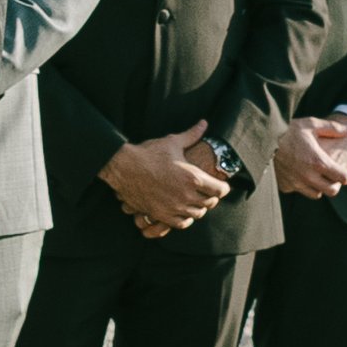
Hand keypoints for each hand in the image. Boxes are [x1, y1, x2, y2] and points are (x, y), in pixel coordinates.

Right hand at [100, 123, 225, 237]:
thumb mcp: (172, 142)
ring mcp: (174, 207)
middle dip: (211, 197)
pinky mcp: (161, 214)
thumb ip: (191, 135)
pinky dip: (185, 218)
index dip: (223, 187)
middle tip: (208, 192)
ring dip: (198, 208)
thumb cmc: (148, 153)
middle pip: (210, 203)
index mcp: (193, 177)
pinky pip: (181, 223)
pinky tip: (182, 211)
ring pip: (197, 214)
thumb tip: (204, 123)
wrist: (123, 168)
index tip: (220, 185)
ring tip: (195, 201)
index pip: (220, 190)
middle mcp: (186, 195)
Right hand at [272, 115, 346, 200]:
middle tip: (338, 173)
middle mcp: (308, 176)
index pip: (343, 178)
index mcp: (318, 162)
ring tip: (321, 175)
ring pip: (317, 194)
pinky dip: (304, 186)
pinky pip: (299, 190)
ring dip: (321, 186)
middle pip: (332, 190)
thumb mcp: (312, 124)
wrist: (262, 138)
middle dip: (338, 183)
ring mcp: (295, 183)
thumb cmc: (288, 130)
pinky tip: (303, 174)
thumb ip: (334, 129)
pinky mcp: (284, 185)